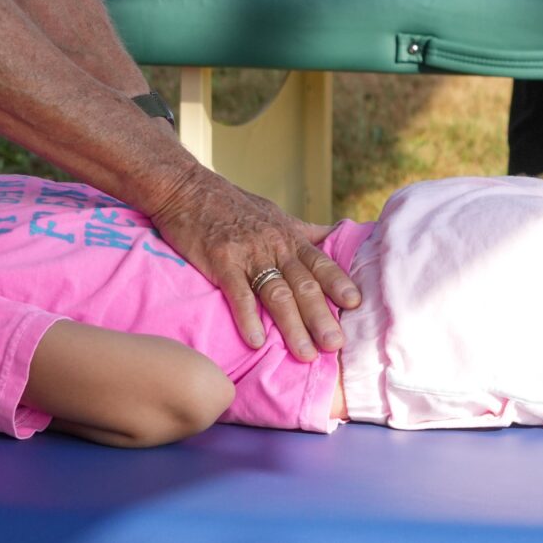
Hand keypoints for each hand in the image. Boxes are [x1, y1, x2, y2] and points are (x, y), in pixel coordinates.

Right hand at [142, 170, 358, 359]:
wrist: (187, 188)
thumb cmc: (231, 204)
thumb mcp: (274, 213)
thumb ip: (303, 231)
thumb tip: (335, 235)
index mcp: (289, 237)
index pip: (320, 262)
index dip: (339, 283)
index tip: (356, 305)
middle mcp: (274, 245)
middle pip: (303, 284)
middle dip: (321, 316)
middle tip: (335, 345)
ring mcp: (248, 253)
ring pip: (276, 293)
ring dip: (292, 325)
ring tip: (305, 353)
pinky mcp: (221, 260)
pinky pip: (238, 293)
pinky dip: (248, 317)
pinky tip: (256, 341)